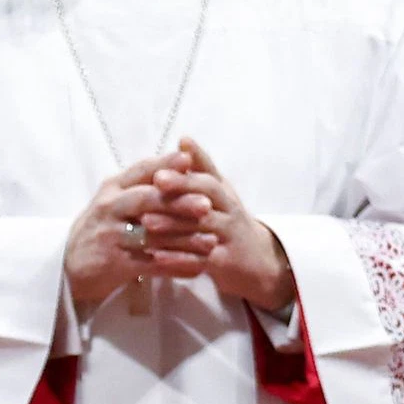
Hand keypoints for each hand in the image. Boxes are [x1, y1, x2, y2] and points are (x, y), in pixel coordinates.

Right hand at [66, 152, 214, 307]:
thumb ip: (141, 184)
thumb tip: (183, 160)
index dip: (165, 164)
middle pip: (147, 200)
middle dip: (179, 201)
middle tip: (207, 205)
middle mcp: (109, 208)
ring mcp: (110, 236)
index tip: (190, 160)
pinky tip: (197, 267)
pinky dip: (176, 266)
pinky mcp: (114, 263)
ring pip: (152, 234)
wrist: (67, 267)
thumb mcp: (113, 201)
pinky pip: (151, 264)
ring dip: (184, 238)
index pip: (141, 171)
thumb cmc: (100, 229)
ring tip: (211, 241)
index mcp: (111, 189)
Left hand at [152, 140, 294, 312]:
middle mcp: (229, 213)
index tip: (161, 168)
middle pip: (206, 198)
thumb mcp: (220, 194)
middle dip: (181, 188)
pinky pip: (200, 261)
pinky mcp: (225, 264)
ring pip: (201, 228)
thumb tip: (183, 139)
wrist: (258, 262)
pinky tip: (156, 257)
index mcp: (224, 194)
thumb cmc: (229, 221)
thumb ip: (202, 168)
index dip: (185, 172)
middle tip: (155, 183)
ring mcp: (228, 238)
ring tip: (146, 221)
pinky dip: (179, 259)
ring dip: (173, 225)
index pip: (207, 179)